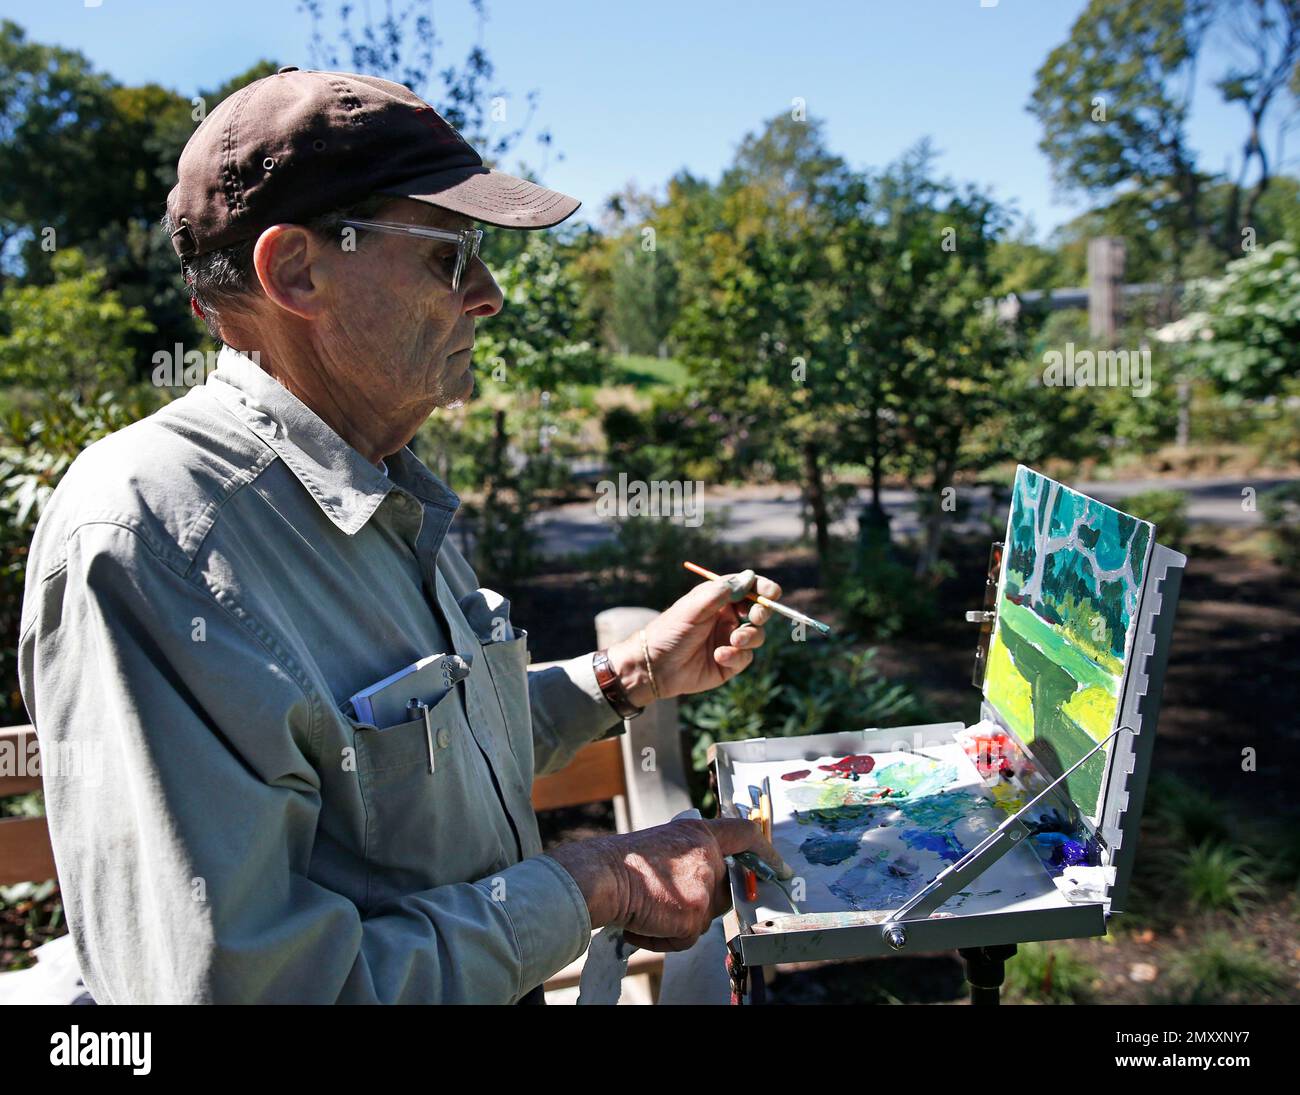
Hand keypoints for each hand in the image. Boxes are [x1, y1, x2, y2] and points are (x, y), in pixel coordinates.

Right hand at [547, 818, 788, 951]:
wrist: (603, 876)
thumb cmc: (623, 863)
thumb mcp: (664, 845)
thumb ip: (690, 858)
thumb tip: (700, 887)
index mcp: (700, 834)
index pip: (744, 835)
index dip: (765, 852)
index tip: (782, 869)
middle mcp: (708, 857)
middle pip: (722, 893)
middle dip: (699, 905)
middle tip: (664, 902)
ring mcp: (703, 888)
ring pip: (702, 920)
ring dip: (674, 923)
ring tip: (644, 908)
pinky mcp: (693, 916)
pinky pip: (683, 940)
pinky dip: (660, 939)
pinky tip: (640, 923)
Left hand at [607, 570, 782, 704]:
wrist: (655, 666)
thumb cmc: (670, 631)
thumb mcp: (694, 606)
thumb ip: (723, 591)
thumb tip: (749, 576)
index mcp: (719, 599)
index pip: (748, 588)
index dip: (763, 588)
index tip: (771, 593)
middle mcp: (727, 618)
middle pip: (758, 611)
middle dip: (762, 612)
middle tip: (754, 617)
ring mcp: (729, 640)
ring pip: (757, 635)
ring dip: (750, 636)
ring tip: (734, 640)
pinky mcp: (729, 663)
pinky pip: (746, 657)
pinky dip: (736, 655)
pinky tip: (719, 656)